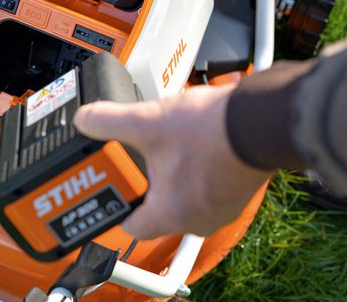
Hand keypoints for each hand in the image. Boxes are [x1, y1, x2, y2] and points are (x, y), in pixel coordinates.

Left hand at [73, 84, 270, 238]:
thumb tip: (86, 119)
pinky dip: (198, 166)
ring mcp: (220, 207)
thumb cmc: (211, 131)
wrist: (261, 120)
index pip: (130, 226)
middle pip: (157, 208)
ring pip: (184, 194)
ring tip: (166, 143)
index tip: (110, 188)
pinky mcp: (236, 190)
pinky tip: (194, 140)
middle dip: (145, 181)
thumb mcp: (147, 121)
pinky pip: (207, 184)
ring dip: (173, 171)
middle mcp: (196, 219)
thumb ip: (109, 121)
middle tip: (137, 156)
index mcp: (169, 214)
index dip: (116, 206)